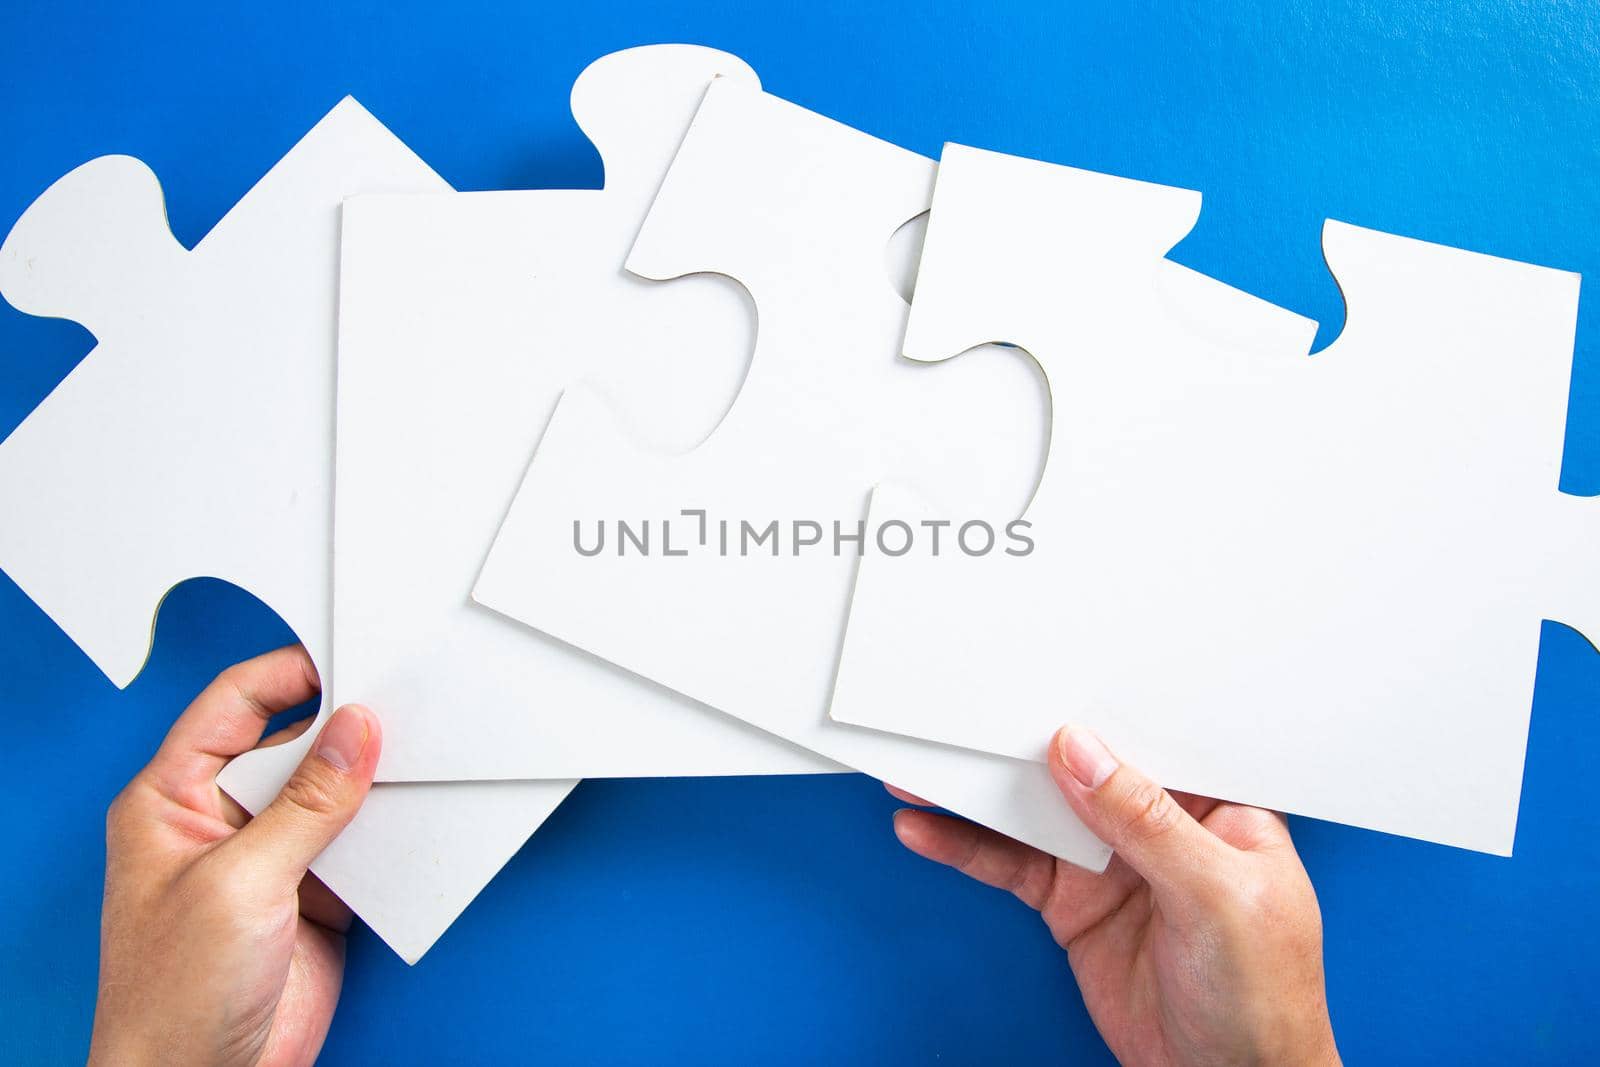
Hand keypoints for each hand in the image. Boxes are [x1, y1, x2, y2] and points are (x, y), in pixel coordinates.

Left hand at [89, 646, 381, 1066]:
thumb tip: (353, 733)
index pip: (232, 706)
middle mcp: (221, 821)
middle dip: (346, 731)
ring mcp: (271, 859)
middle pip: (293, 745)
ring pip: (334, 794)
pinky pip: (360, 845)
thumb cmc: (171, 997)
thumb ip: (305, 805)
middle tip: (401, 712)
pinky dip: (391, 834)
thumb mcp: (239, 884)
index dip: (289, 675)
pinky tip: (417, 822)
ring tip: (419, 763)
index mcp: (171, 799)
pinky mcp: (314, 897)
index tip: (349, 660)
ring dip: (374, 785)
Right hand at [890, 726, 1337, 1066]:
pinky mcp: (1072, 904)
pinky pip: (1012, 864)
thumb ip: (1147, 821)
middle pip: (1076, 770)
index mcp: (1215, 805)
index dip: (1093, 713)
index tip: (1034, 691)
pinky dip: (968, 848)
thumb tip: (1084, 753)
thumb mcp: (1219, 896)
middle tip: (959, 725)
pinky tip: (931, 831)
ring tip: (922, 775)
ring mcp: (1110, 864)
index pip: (1146, 741)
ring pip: (1034, 813)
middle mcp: (1159, 826)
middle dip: (1017, 746)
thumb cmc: (1267, 998)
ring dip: (979, 795)